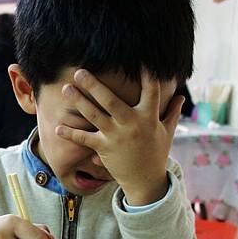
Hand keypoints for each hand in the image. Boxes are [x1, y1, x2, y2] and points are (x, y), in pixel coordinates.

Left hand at [56, 69, 184, 204]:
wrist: (145, 181)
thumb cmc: (156, 154)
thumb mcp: (166, 133)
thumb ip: (171, 113)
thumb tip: (180, 96)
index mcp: (149, 116)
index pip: (150, 89)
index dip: (146, 73)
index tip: (139, 57)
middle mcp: (131, 124)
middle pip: (110, 100)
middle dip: (94, 85)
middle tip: (79, 71)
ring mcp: (116, 136)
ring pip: (94, 115)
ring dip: (79, 101)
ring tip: (66, 88)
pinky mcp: (104, 148)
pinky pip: (84, 139)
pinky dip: (70, 134)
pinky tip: (57, 127)